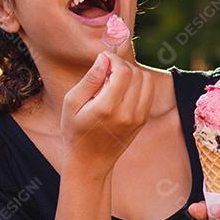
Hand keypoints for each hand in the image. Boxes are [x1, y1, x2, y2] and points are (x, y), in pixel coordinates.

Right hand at [61, 51, 154, 176]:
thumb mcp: (71, 103)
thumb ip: (90, 79)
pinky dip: (138, 84)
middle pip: (136, 74)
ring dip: (132, 73)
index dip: (114, 59)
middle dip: (122, 65)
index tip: (103, 59)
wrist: (89, 161)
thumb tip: (104, 58)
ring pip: (146, 80)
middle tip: (107, 71)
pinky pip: (148, 92)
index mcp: (107, 108)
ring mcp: (138, 118)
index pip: (123, 71)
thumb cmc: (75, 131)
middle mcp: (127, 113)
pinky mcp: (142, 120)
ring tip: (115, 80)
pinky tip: (122, 90)